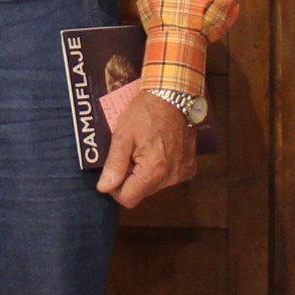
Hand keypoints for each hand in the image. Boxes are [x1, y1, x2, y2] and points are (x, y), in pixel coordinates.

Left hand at [96, 91, 193, 208]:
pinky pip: (168, 178)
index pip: (129, 199)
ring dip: (145, 174)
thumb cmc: (145, 112)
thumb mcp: (123, 135)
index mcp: (154, 170)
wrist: (174, 96)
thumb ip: (114, 165)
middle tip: (130, 154)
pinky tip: (158, 150)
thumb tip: (104, 188)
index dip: (116, 189)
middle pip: (142, 193)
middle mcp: (171, 177)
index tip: (114, 172)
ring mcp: (183, 173)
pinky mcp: (190, 168)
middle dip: (131, 179)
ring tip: (144, 149)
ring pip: (154, 186)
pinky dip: (160, 169)